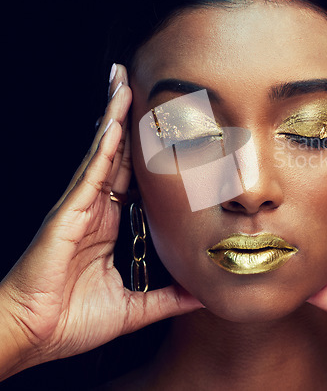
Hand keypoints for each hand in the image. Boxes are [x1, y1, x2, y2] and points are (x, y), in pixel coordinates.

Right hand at [0, 64, 202, 380]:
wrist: (34, 334)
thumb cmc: (72, 321)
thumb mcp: (134, 308)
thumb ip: (168, 299)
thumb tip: (201, 296)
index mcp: (110, 224)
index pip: (134, 179)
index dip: (147, 153)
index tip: (167, 132)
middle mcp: (97, 207)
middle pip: (118, 154)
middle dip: (127, 120)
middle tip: (139, 84)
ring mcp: (82, 203)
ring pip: (104, 151)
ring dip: (115, 116)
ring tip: (124, 82)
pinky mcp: (70, 208)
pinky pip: (92, 167)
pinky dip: (104, 140)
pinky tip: (115, 116)